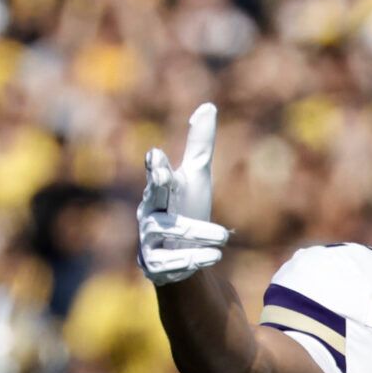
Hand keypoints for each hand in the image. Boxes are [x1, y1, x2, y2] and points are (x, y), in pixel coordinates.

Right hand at [137, 103, 229, 285]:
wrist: (179, 255)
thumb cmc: (184, 209)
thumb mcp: (195, 178)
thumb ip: (199, 146)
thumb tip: (208, 106)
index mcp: (159, 190)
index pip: (156, 174)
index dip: (156, 165)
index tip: (157, 155)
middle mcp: (149, 213)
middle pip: (153, 199)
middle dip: (156, 185)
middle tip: (163, 175)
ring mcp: (148, 241)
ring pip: (168, 231)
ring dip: (197, 233)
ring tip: (223, 237)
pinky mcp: (154, 266)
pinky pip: (170, 262)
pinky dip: (192, 259)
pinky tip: (213, 257)